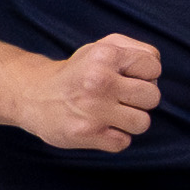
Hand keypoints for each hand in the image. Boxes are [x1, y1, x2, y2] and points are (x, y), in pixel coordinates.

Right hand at [20, 34, 160, 151]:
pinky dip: (115, 137)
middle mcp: (99, 80)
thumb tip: (155, 66)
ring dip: (130, 121)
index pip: (154, 66)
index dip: (145, 74)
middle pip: (153, 96)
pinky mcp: (86, 133)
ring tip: (113, 114)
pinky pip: (123, 142)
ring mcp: (93, 109)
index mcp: (105, 55)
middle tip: (121, 98)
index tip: (127, 78)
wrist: (34, 96)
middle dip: (141, 99)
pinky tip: (100, 126)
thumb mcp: (101, 47)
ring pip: (142, 123)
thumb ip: (133, 49)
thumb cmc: (77, 72)